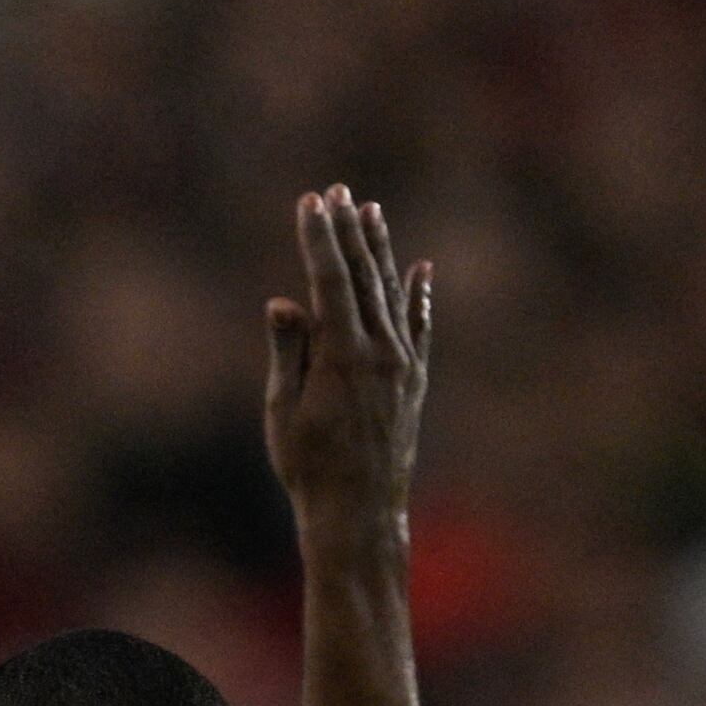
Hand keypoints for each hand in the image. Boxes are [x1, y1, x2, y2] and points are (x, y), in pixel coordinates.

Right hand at [263, 185, 430, 530]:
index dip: (319, 238)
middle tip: (339, 192)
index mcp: (343, 356)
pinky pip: (419, 328)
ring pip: (391, 294)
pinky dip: (418, 297)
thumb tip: (285, 302)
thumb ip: (288, 353)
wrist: (359, 514)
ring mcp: (403, 366)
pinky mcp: (414, 382)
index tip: (311, 202)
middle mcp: (381, 353)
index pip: (330, 280)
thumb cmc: (309, 468)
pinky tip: (420, 269)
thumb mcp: (284, 412)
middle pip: (364, 276)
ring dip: (381, 251)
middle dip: (350, 231)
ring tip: (372, 212)